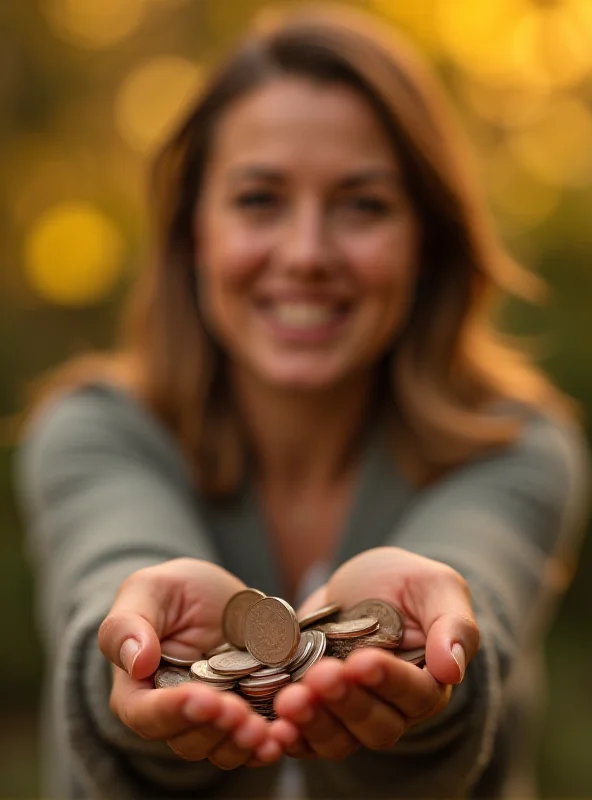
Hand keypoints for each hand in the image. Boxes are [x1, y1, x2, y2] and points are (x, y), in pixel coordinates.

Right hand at [98, 558, 282, 768]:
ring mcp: (212, 719)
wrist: (217, 595)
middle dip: (216, 730)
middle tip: (241, 714)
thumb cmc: (172, 590)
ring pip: (223, 749)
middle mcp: (174, 714)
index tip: (202, 698)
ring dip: (244, 744)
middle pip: (188, 740)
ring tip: (267, 731)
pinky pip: (255, 741)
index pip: (145, 714)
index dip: (173, 711)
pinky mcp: (248, 715)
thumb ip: (128, 625)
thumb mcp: (147, 590)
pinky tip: (286, 735)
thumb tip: (136, 662)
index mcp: (138, 689)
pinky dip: (270, 743)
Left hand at [269, 547, 478, 759]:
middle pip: (376, 725)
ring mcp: (351, 713)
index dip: (388, 681)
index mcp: (428, 681)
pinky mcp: (316, 709)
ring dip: (314, 723)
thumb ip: (453, 624)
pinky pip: (305, 738)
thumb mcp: (436, 585)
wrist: (360, 584)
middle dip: (345, 703)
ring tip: (290, 700)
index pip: (415, 693)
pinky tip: (273, 726)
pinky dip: (289, 737)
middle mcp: (392, 708)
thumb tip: (453, 670)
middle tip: (320, 676)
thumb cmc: (406, 581)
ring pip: (339, 739)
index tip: (362, 662)